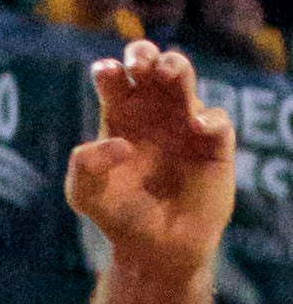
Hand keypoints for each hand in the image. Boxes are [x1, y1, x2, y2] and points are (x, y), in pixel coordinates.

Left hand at [70, 40, 235, 274]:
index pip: (113, 79)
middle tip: (139, 64)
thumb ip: (85, 166)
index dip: (110, 70)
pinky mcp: (214, 147)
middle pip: (149, 67)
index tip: (106, 73)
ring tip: (166, 72)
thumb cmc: (117, 215)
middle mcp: (152, 112)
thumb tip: (119, 142)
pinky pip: (218, 121)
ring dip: (177, 68)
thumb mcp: (86, 194)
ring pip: (185, 81)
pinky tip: (195, 126)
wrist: (155, 248)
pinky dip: (210, 118)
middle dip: (143, 54)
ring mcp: (184, 125)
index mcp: (118, 115)